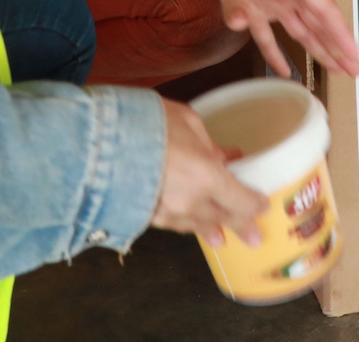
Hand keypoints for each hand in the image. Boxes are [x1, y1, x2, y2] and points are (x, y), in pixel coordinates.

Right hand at [151, 99, 266, 245]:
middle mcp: (190, 201)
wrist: (97, 142)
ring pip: (195, 225)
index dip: (254, 204)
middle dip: (240, 227)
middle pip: (223, 218)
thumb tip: (223, 156)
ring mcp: (166, 212)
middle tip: (254, 238)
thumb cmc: (145, 121)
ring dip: (210, 230)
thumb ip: (207, 143)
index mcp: (206, 176)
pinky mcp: (145, 216)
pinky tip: (186, 225)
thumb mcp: (185, 120)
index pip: (240, 199)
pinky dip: (184, 224)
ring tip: (219, 238)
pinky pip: (173, 223)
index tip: (262, 204)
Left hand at [203, 0, 358, 77]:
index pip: (323, 8)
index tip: (354, 53)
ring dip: (318, 50)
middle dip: (337, 47)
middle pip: (318, 23)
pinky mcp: (257, 11)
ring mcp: (275, 3)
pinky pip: (269, 37)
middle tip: (356, 71)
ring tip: (337, 71)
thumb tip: (239, 23)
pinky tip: (285, 72)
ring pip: (301, 31)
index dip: (340, 32)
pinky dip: (275, 54)